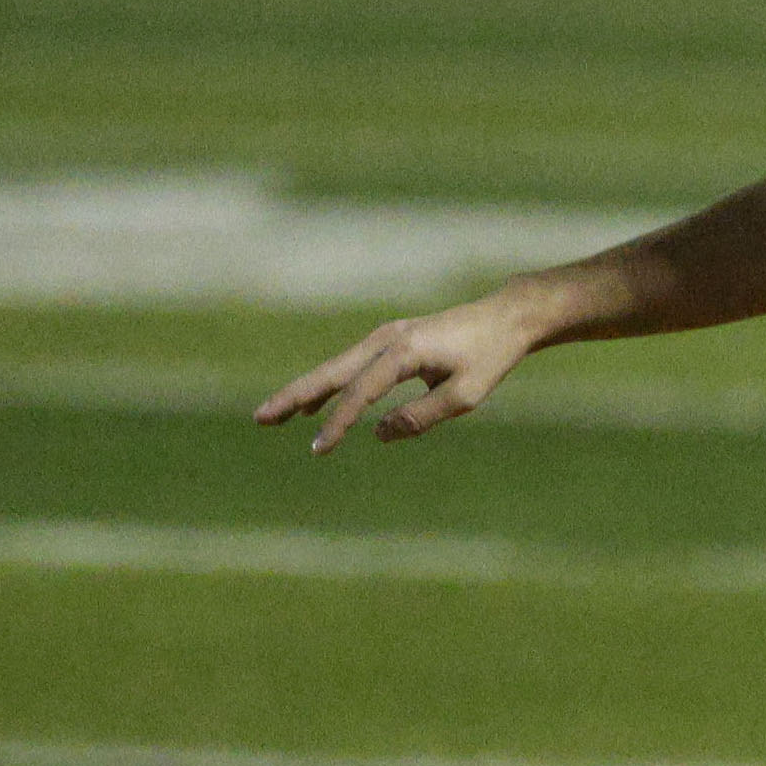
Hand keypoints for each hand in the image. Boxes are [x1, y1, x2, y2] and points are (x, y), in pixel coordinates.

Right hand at [257, 290, 545, 453]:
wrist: (505, 318)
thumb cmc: (490, 357)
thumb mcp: (465, 395)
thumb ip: (421, 417)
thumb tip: (377, 433)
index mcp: (405, 351)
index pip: (361, 392)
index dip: (339, 422)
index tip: (319, 448)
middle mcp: (387, 339)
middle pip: (331, 371)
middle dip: (294, 396)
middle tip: (260, 418)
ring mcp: (385, 336)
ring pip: (336, 367)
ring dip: (305, 391)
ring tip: (272, 415)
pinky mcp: (390, 341)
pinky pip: (351, 365)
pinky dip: (330, 384)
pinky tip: (313, 405)